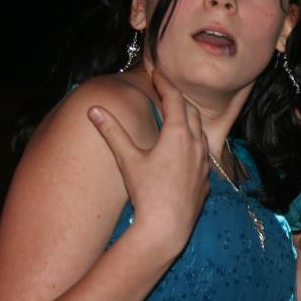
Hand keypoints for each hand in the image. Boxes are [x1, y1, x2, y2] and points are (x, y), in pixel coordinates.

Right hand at [87, 71, 209, 255]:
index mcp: (178, 134)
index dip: (165, 83)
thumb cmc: (146, 192)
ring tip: (175, 117)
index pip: (174, 98)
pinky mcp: (206, 179)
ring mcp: (204, 162)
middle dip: (178, 99)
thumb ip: (112, 132)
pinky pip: (202, 154)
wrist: (168, 227)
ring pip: (200, 132)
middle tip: (165, 92)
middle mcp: (196, 144)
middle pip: (191, 112)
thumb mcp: (127, 160)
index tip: (157, 73)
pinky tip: (183, 150)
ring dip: (188, 121)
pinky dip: (193, 144)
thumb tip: (93, 109)